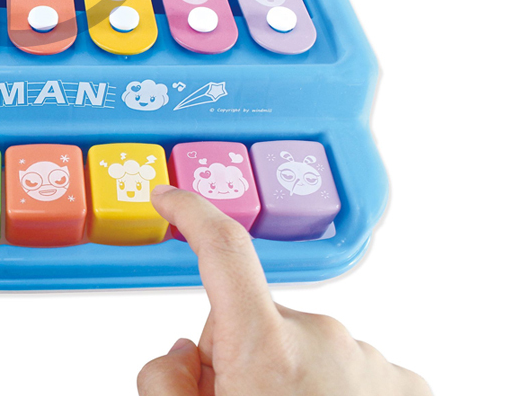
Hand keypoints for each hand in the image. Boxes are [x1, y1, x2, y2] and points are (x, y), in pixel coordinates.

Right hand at [138, 187, 430, 395]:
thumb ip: (165, 382)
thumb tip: (185, 354)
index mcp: (264, 349)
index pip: (222, 250)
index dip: (191, 213)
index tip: (169, 197)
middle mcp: (322, 339)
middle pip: (257, 320)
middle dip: (243, 357)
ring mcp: (370, 361)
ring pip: (306, 349)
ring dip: (293, 383)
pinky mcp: (407, 385)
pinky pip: (351, 369)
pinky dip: (336, 395)